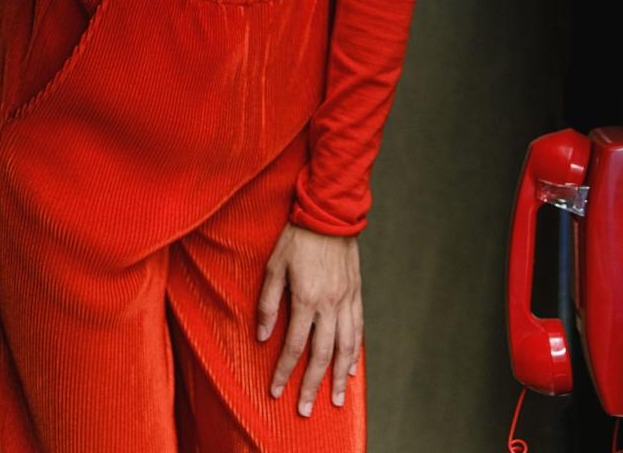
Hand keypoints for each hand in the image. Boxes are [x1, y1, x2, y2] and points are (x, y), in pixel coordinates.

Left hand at [256, 221, 362, 417]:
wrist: (329, 212)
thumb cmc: (297, 237)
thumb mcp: (274, 265)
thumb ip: (269, 302)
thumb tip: (264, 337)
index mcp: (306, 298)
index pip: (293, 345)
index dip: (284, 371)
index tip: (276, 391)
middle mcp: (329, 304)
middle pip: (321, 354)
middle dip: (312, 385)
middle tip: (305, 409)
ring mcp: (346, 299)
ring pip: (345, 347)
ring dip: (339, 376)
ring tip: (336, 399)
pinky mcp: (356, 293)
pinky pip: (359, 329)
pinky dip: (356, 353)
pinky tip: (352, 368)